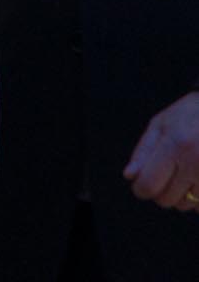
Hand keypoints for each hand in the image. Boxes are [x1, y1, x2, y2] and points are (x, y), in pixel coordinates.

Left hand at [125, 92, 198, 210]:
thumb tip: (129, 176)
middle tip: (165, 176)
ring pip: (187, 205)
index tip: (142, 183)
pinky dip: (197, 201)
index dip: (141, 188)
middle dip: (161, 192)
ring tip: (185, 175)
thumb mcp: (160, 124)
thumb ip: (143, 151)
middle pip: (167, 199)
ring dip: (181, 196)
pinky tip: (196, 183)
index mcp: (176, 144)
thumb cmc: (190, 115)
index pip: (149, 185)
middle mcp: (196, 161)